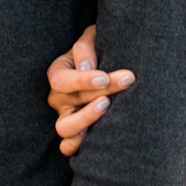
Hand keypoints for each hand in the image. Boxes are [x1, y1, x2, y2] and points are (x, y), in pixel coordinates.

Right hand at [46, 23, 134, 154]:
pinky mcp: (75, 134)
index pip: (61, 80)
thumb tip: (88, 67)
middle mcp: (57, 97)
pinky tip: (97, 135)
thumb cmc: (100, 48)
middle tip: (127, 81)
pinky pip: (68, 147)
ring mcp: (65, 117)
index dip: (82, 81)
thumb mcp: (92, 38)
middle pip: (72, 101)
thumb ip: (86, 47)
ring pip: (65, 128)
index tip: (105, 78)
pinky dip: (77, 145)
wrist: (109, 64)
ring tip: (108, 106)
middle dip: (101, 92)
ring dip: (87, 119)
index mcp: (58, 72)